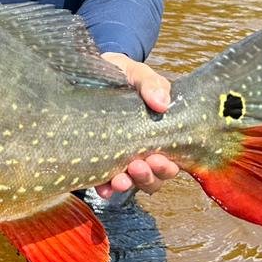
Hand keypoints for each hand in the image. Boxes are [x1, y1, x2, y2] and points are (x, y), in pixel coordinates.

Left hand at [95, 52, 180, 197]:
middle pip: (153, 178)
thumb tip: (161, 103)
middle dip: (148, 177)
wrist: (90, 72)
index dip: (167, 167)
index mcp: (157, 135)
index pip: (170, 161)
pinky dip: (105, 188)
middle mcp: (140, 152)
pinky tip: (104, 187)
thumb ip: (151, 84)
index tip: (157, 158)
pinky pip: (103, 183)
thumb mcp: (137, 74)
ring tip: (120, 179)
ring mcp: (118, 158)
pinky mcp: (96, 161)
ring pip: (132, 184)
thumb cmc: (121, 75)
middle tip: (138, 166)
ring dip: (128, 185)